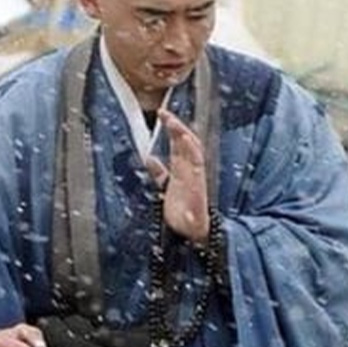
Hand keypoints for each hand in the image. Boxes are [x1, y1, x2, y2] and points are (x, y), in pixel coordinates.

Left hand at [145, 108, 208, 244]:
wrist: (191, 234)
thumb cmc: (181, 213)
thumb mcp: (166, 188)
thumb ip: (160, 173)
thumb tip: (150, 157)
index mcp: (181, 170)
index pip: (178, 144)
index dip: (172, 128)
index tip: (162, 114)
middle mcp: (189, 171)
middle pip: (185, 142)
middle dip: (176, 127)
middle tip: (165, 112)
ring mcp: (194, 177)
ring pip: (191, 150)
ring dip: (182, 135)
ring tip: (173, 122)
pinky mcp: (198, 186)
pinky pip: (197, 165)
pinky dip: (192, 151)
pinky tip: (186, 140)